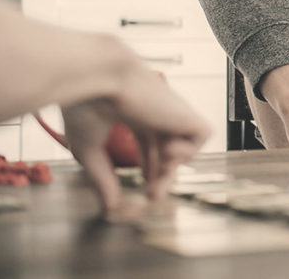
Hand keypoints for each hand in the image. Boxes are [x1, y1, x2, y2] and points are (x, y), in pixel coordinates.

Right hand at [64, 64, 209, 211]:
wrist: (98, 80)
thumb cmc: (85, 107)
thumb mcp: (88, 150)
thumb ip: (102, 179)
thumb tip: (110, 208)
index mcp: (132, 113)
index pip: (148, 143)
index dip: (149, 169)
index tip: (143, 192)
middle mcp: (154, 111)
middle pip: (167, 150)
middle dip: (162, 177)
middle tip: (152, 197)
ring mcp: (171, 111)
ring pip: (185, 146)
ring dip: (172, 167)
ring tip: (158, 171)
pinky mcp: (186, 113)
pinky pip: (202, 136)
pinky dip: (189, 151)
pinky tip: (168, 149)